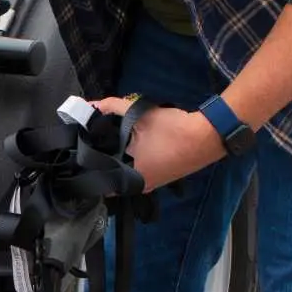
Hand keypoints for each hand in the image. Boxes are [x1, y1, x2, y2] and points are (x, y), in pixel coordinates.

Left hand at [91, 98, 225, 191]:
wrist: (208, 136)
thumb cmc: (173, 129)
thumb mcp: (140, 114)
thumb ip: (113, 108)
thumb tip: (92, 105)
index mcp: (131, 177)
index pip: (100, 178)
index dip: (89, 164)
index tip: (83, 150)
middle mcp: (139, 186)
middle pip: (112, 176)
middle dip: (103, 161)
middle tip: (94, 144)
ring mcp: (152, 185)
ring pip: (126, 175)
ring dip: (119, 162)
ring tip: (109, 144)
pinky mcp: (161, 179)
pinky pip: (139, 173)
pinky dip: (132, 163)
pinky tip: (129, 148)